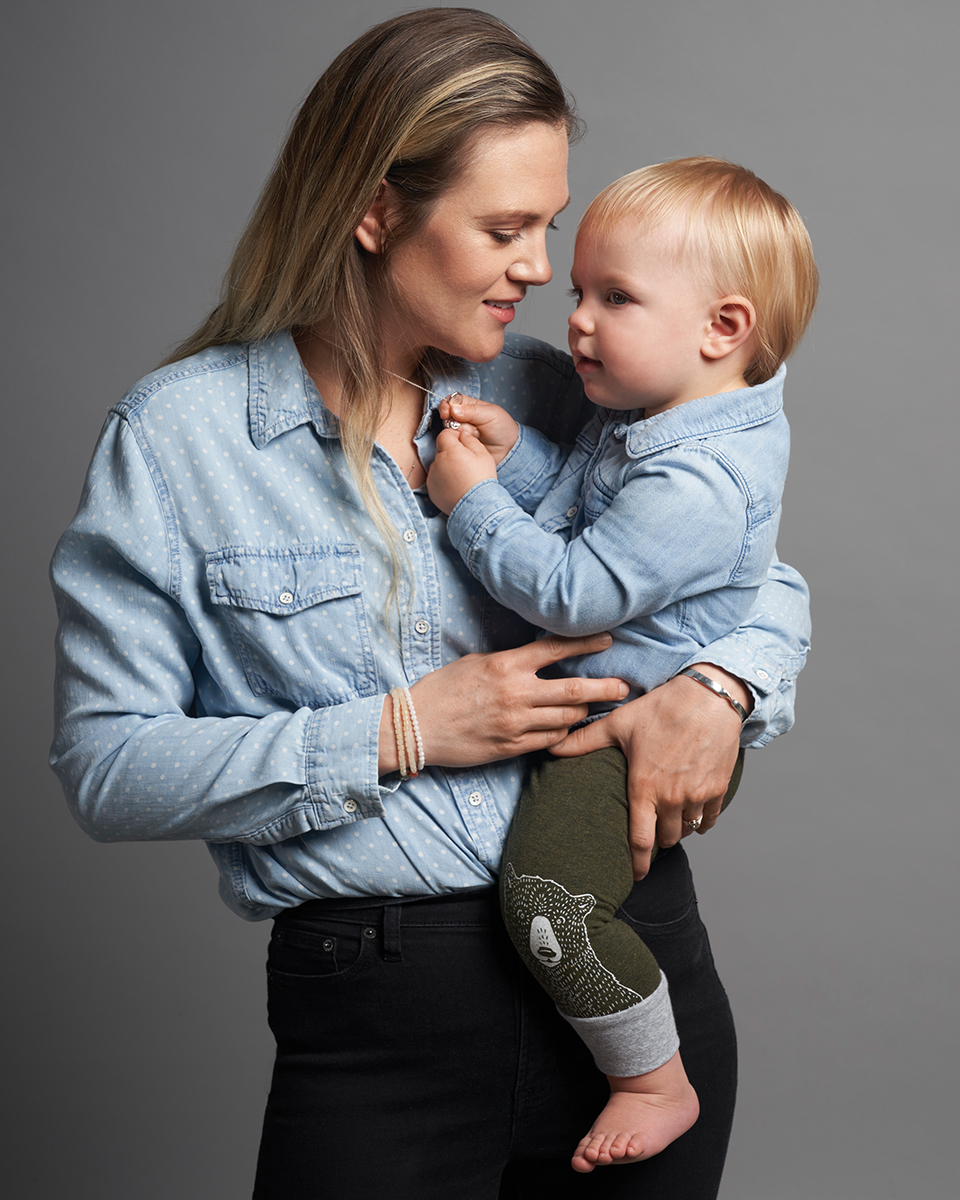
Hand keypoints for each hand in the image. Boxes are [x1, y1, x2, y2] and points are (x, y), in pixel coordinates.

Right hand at [378, 634, 628, 771]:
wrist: (417, 726)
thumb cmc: (443, 689)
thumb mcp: (476, 662)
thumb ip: (510, 661)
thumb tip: (538, 658)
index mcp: (506, 665)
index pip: (556, 649)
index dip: (586, 644)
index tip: (608, 641)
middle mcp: (515, 693)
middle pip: (574, 689)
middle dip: (605, 687)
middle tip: (623, 687)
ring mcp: (515, 723)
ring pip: (567, 717)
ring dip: (581, 711)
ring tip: (588, 707)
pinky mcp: (511, 747)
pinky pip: (551, 740)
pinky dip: (562, 732)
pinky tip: (564, 727)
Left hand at [427, 427, 497, 513]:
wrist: (477, 507)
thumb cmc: (482, 480)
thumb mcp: (483, 455)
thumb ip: (470, 440)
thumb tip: (462, 434)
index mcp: (450, 451)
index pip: (445, 435)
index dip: (454, 437)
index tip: (462, 444)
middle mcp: (437, 462)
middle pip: (441, 450)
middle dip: (451, 453)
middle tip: (465, 464)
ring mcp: (432, 477)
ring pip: (438, 465)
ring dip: (446, 467)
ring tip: (461, 478)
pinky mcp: (431, 489)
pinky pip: (436, 479)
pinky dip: (443, 480)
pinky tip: (455, 486)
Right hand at [438, 395, 519, 462]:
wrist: (508, 449)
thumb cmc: (502, 427)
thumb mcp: (490, 414)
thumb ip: (471, 411)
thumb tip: (453, 409)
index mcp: (468, 405)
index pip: (450, 401)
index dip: (446, 405)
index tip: (448, 412)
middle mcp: (461, 418)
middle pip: (447, 417)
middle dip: (456, 422)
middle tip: (471, 427)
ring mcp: (460, 432)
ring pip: (449, 431)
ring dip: (461, 433)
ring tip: (476, 435)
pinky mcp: (460, 445)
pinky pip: (452, 443)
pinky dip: (460, 443)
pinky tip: (471, 443)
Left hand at [549, 665, 746, 877]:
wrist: (710, 697)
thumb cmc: (662, 708)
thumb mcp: (619, 724)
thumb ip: (585, 741)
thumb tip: (553, 748)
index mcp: (644, 787)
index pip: (639, 840)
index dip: (636, 864)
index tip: (633, 875)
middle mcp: (672, 797)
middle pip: (664, 839)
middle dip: (656, 840)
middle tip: (650, 832)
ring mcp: (697, 795)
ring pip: (687, 830)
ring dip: (677, 829)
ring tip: (669, 819)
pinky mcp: (718, 788)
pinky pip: (708, 819)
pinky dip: (700, 821)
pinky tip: (693, 812)